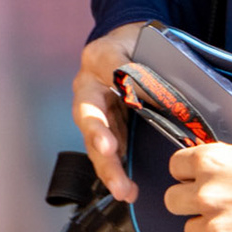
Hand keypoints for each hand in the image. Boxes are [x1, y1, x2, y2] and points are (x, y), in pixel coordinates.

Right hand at [72, 21, 144, 201]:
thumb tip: (142, 95)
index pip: (92, 102)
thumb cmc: (131, 40)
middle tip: (116, 178)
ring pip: (99, 146)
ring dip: (111, 170)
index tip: (108, 146)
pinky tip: (129, 187)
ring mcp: (100, 113)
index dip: (99, 126)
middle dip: (104, 156)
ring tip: (125, 191)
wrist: (132, 42)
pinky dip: (119, 169)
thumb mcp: (129, 41)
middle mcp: (90, 96)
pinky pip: (112, 150)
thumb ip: (131, 67)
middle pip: (92, 130)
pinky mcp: (112, 126)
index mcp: (92, 71)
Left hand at [165, 143, 231, 231]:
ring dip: (210, 228)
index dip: (188, 173)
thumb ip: (224, 164)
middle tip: (216, 203)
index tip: (197, 178)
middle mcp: (207, 194)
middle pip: (173, 201)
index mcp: (212, 162)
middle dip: (191, 202)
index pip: (175, 166)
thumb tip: (208, 173)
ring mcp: (217, 228)